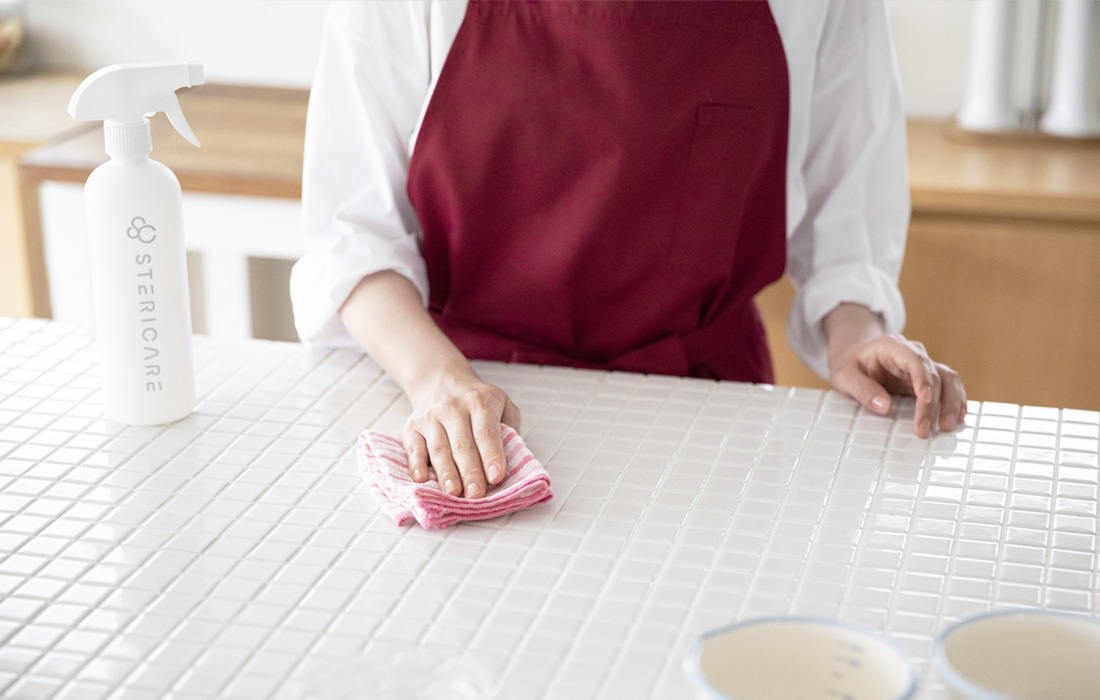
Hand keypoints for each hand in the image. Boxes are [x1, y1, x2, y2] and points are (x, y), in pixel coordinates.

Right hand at [403, 371, 520, 498]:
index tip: (496, 477)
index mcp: (480, 402)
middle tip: (476, 495)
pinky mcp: (412, 427)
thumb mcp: (502, 404)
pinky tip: (421, 479)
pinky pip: (413, 447)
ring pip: (439, 449)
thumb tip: (511, 460)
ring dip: (446, 473)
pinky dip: (415, 464)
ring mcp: (430, 417)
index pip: (486, 432)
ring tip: (453, 493)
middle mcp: (453, 407)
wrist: (441, 382)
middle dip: (470, 472)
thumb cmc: (477, 402)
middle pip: (462, 444)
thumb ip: (510, 429)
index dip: (491, 456)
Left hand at [825, 304, 966, 437]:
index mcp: (892, 347)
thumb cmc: (850, 364)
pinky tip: (957, 417)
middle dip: (933, 404)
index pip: (914, 360)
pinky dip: (956, 401)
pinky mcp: (928, 378)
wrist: (855, 356)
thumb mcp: (844, 375)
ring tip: (947, 426)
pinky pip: (949, 386)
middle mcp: (913, 353)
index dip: (923, 379)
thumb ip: (862, 389)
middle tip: (925, 429)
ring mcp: (923, 366)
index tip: (925, 398)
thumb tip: (884, 406)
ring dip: (951, 403)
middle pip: (934, 375)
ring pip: (948, 379)